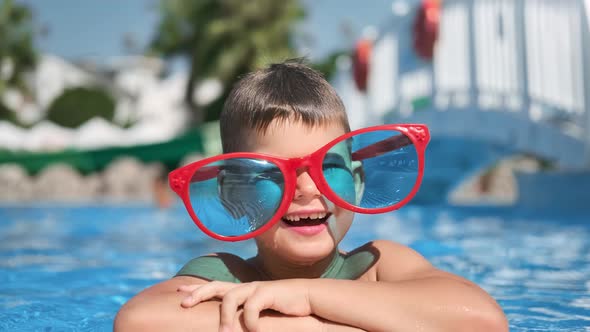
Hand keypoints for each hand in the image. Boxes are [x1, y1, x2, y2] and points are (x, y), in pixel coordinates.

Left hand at [178, 280, 312, 331]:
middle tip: (184, 304)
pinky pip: (252, 308)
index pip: (215, 287)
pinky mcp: (267, 293)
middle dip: (198, 293)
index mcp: (243, 291)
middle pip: (216, 286)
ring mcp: (256, 289)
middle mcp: (246, 287)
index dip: (197, 289)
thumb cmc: (285, 308)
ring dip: (224, 317)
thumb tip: (229, 328)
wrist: (308, 298)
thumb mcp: (262, 311)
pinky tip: (255, 330)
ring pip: (230, 297)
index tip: (179, 292)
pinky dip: (251, 321)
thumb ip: (246, 315)